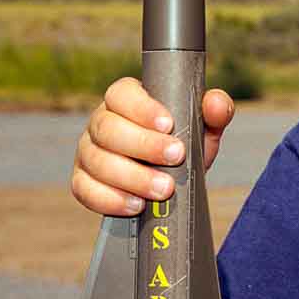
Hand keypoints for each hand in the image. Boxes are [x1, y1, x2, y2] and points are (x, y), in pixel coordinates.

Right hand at [69, 77, 234, 215]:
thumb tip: (216, 103)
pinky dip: (110, 199)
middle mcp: (101, 122)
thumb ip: (214, 112)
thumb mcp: (203, 129)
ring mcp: (88, 152)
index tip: (168, 124)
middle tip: (176, 157)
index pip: (122, 94)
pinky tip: (136, 205)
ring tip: (164, 189)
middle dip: (143, 145)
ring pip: (97, 161)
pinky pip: (84, 189)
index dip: (142, 108)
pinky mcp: (82, 181)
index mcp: (126, 100)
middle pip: (107, 128)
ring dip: (132, 177)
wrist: (169, 184)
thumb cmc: (182, 147)